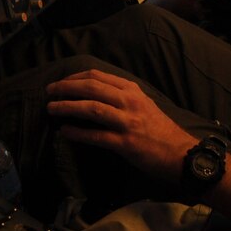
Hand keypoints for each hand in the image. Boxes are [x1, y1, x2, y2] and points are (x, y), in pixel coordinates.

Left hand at [45, 70, 195, 183]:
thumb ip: (122, 97)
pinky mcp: (126, 142)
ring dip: (67, 107)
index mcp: (133, 90)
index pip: (98, 76)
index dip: (75, 77)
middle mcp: (130, 102)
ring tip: (51, 109)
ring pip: (91, 108)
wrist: (181, 154)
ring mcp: (128, 122)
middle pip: (91, 88)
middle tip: (49, 91)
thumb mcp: (144, 104)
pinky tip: (65, 132)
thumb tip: (93, 95)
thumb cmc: (160, 131)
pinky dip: (77, 133)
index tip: (61, 82)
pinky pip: (96, 135)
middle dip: (66, 88)